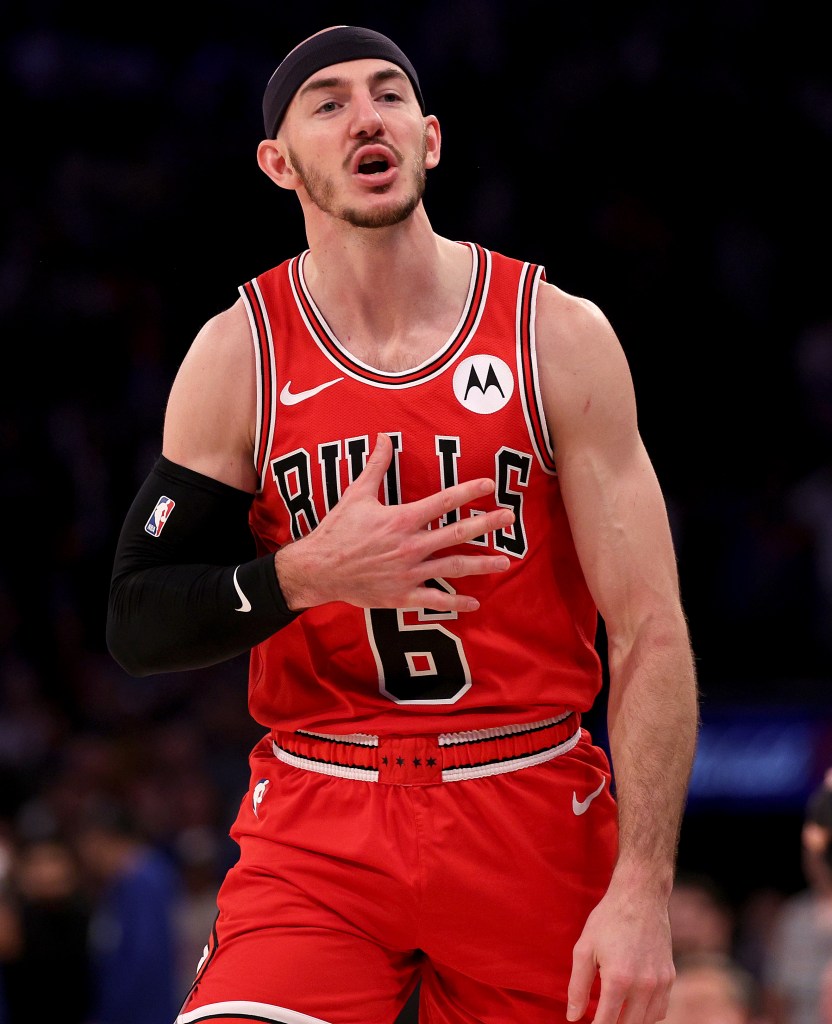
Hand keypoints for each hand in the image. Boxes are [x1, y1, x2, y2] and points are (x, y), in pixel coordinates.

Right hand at [275, 432, 514, 611]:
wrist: (318, 569)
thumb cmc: (337, 530)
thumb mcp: (356, 495)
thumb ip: (376, 467)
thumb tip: (384, 438)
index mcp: (401, 520)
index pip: (443, 501)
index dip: (468, 491)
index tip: (489, 483)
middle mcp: (410, 546)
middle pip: (457, 533)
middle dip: (487, 525)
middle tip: (509, 518)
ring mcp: (408, 573)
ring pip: (453, 568)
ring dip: (481, 564)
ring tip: (504, 561)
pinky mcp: (401, 595)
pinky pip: (434, 600)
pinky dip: (455, 603)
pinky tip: (474, 602)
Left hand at [567, 885, 674, 1023]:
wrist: (640, 896)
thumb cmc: (608, 920)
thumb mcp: (584, 949)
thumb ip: (577, 986)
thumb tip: (573, 1016)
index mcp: (619, 979)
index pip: (606, 1023)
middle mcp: (643, 985)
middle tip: (601, 1019)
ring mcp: (660, 982)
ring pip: (647, 1021)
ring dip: (631, 1022)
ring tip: (616, 1015)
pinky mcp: (670, 976)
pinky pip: (661, 1009)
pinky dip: (648, 1014)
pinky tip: (634, 1007)